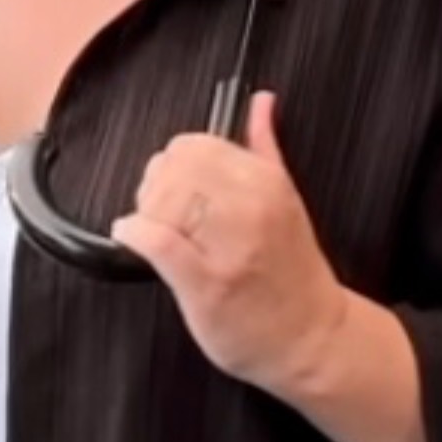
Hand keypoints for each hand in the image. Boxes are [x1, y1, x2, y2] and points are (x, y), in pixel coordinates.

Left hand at [110, 91, 348, 395]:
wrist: (311, 339)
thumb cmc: (292, 274)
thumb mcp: (287, 199)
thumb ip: (267, 146)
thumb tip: (261, 101)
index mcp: (268, 182)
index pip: (196, 144)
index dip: (172, 162)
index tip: (173, 186)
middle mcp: (252, 208)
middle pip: (174, 167)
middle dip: (155, 185)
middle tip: (159, 211)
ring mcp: (230, 248)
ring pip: (163, 199)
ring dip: (144, 212)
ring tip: (153, 231)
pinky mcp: (207, 285)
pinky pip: (157, 242)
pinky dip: (134, 234)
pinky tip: (130, 238)